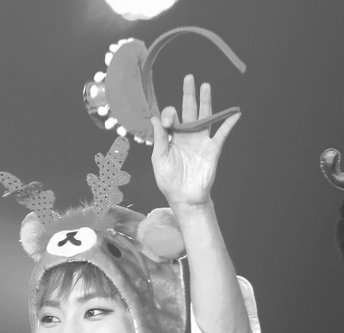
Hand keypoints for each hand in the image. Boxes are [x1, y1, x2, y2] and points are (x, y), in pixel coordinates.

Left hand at [151, 74, 240, 206]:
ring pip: (205, 116)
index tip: (168, 123)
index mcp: (173, 136)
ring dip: (206, 102)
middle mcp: (187, 135)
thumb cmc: (169, 180)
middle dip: (188, 94)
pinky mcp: (212, 149)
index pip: (172, 117)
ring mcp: (201, 141)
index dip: (169, 114)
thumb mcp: (159, 158)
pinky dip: (229, 123)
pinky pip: (222, 133)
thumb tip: (154, 117)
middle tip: (189, 77)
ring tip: (206, 86)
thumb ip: (159, 138)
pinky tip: (235, 113)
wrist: (184, 197)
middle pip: (189, 110)